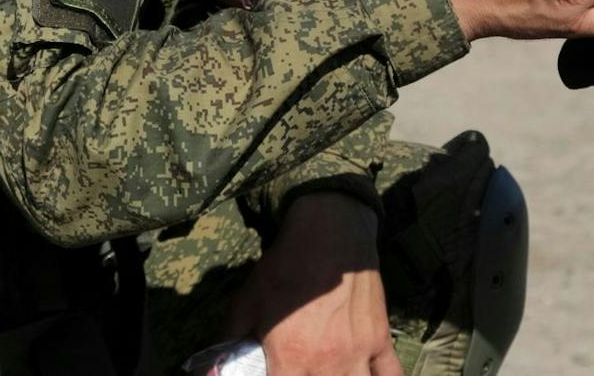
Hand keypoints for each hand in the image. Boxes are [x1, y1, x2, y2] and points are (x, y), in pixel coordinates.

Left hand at [224, 192, 400, 375]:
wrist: (330, 231)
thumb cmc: (285, 266)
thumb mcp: (246, 302)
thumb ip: (230, 343)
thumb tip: (213, 370)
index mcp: (291, 361)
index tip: (274, 373)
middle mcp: (327, 366)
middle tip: (299, 368)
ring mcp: (359, 355)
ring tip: (327, 374)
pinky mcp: (380, 340)